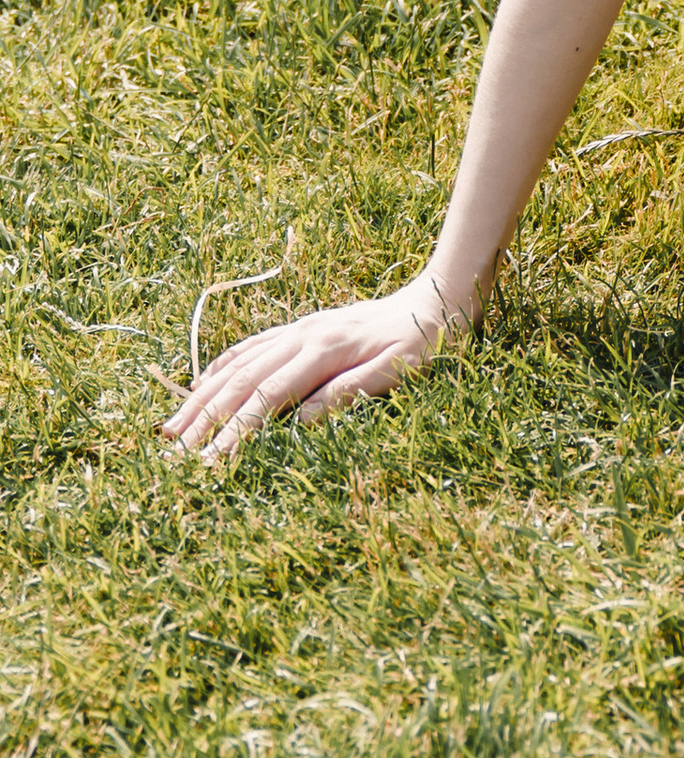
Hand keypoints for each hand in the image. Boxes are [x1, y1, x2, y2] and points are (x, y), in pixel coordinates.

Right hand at [160, 273, 460, 459]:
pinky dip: (221, 366)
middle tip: (173, 455)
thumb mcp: (397, 370)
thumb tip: (298, 422)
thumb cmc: (423, 339)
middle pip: (241, 381)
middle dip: (204, 420)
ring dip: (202, 396)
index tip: (207, 464)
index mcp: (324, 350)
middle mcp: (302, 335)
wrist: (437, 294)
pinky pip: (252, 346)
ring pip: (238, 364)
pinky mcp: (302, 327)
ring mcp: (299, 328)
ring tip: (172, 428)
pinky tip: (202, 383)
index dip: (233, 432)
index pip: (266, 397)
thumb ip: (347, 393)